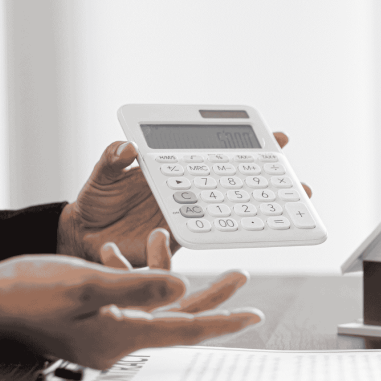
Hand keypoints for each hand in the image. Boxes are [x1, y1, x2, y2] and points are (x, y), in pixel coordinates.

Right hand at [0, 250, 262, 369]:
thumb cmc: (25, 291)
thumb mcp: (88, 282)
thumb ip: (140, 284)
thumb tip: (184, 286)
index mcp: (121, 337)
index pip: (187, 330)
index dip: (223, 320)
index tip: (253, 314)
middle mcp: (117, 341)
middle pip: (178, 319)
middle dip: (210, 296)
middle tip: (240, 275)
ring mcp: (103, 334)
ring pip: (153, 306)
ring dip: (163, 274)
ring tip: (166, 240)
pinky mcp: (90, 322)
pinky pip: (125, 302)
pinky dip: (129, 276)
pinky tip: (115, 251)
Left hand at [58, 132, 311, 265]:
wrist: (83, 240)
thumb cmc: (94, 204)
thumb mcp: (101, 176)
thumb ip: (112, 160)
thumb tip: (127, 148)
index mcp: (173, 169)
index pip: (214, 152)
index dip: (246, 144)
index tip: (276, 137)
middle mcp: (186, 192)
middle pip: (235, 181)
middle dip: (270, 179)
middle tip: (297, 178)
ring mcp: (186, 216)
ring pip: (231, 210)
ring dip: (262, 209)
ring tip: (292, 205)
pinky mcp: (178, 242)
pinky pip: (209, 235)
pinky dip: (231, 233)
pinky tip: (255, 231)